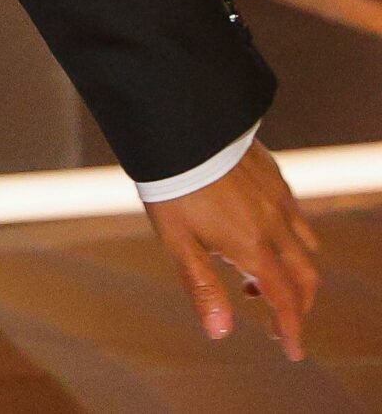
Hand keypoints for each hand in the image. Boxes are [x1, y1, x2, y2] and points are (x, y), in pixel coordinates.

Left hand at [145, 141, 319, 360]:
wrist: (180, 128)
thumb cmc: (173, 186)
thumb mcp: (178, 242)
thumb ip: (202, 286)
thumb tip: (221, 333)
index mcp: (252, 247)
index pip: (284, 300)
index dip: (291, 329)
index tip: (292, 350)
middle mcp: (275, 225)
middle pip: (305, 278)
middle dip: (297, 304)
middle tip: (274, 318)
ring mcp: (279, 199)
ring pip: (306, 246)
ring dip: (294, 271)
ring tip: (256, 277)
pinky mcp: (275, 176)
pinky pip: (297, 216)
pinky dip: (291, 238)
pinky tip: (260, 233)